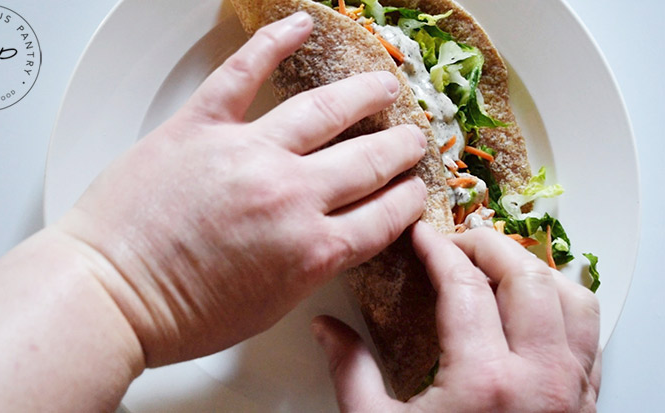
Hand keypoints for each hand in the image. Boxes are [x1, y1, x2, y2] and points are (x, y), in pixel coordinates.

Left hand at [53, 12, 427, 366]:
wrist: (109, 296)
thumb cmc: (179, 315)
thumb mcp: (268, 307)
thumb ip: (309, 268)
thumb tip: (329, 238)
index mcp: (312, 250)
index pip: (384, 216)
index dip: (408, 199)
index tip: (415, 188)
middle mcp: (291, 196)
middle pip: (368, 161)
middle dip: (401, 148)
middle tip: (412, 138)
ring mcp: (247, 154)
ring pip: (324, 110)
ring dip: (364, 94)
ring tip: (384, 85)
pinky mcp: (200, 126)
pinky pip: (243, 72)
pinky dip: (273, 42)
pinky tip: (300, 24)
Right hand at [312, 224, 600, 411]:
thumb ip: (351, 372)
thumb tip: (327, 330)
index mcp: (485, 382)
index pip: (464, 286)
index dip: (438, 250)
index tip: (423, 236)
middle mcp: (541, 379)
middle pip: (526, 277)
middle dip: (488, 245)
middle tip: (458, 241)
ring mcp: (573, 391)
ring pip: (572, 298)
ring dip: (534, 270)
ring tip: (500, 267)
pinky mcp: (587, 406)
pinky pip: (591, 334)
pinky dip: (565, 305)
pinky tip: (536, 308)